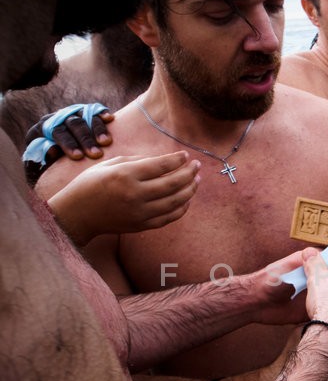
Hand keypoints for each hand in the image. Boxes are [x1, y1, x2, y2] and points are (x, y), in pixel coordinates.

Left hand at [24, 105, 113, 161]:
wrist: (58, 158)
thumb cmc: (49, 167)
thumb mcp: (40, 166)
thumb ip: (42, 160)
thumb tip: (52, 150)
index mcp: (41, 130)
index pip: (55, 133)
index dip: (67, 143)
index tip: (78, 156)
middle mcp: (57, 119)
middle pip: (72, 124)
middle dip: (85, 139)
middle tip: (96, 154)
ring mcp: (72, 114)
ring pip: (85, 116)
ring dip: (97, 129)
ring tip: (105, 142)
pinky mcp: (86, 113)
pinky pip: (94, 110)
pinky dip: (102, 114)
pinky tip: (109, 118)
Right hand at [46, 152, 199, 245]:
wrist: (77, 214)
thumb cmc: (90, 184)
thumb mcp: (109, 164)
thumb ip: (137, 161)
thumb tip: (163, 160)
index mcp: (125, 175)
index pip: (160, 166)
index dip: (177, 160)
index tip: (185, 155)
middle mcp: (134, 194)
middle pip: (172, 183)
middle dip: (189, 173)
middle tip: (197, 166)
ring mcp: (140, 212)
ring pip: (175, 201)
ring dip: (190, 190)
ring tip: (196, 180)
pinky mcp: (142, 225)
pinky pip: (169, 217)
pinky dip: (182, 208)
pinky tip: (187, 198)